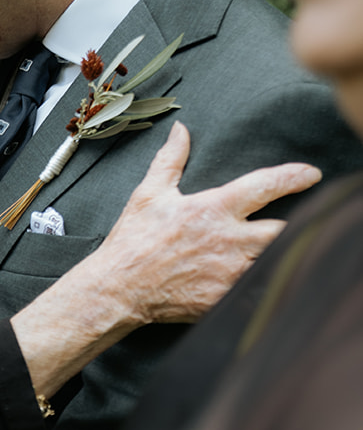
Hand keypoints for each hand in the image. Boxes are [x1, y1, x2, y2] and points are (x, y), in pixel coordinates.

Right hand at [101, 120, 319, 325]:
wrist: (119, 289)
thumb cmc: (133, 242)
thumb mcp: (149, 194)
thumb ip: (171, 160)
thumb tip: (181, 130)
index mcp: (213, 209)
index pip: (266, 186)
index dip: (294, 177)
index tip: (311, 174)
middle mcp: (228, 240)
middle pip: (284, 229)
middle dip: (299, 224)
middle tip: (306, 220)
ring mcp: (229, 272)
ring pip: (275, 260)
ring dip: (282, 254)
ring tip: (290, 250)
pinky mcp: (224, 298)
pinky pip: (258, 291)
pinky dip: (266, 284)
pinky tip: (268, 280)